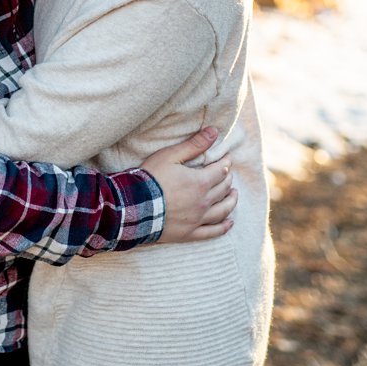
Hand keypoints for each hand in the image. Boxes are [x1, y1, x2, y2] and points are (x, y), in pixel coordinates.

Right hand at [133, 123, 239, 246]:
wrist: (132, 207)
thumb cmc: (150, 179)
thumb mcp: (170, 156)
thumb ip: (194, 145)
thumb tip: (214, 131)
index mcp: (200, 182)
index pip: (221, 170)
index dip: (226, 162)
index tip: (227, 158)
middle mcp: (203, 202)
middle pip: (223, 188)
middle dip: (227, 179)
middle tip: (227, 174)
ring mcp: (197, 219)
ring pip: (223, 210)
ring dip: (231, 201)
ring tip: (234, 194)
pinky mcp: (189, 233)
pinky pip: (212, 232)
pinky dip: (223, 227)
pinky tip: (229, 223)